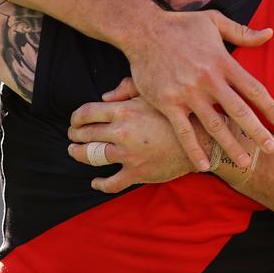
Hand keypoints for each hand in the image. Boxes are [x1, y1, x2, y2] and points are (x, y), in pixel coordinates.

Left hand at [67, 98, 198, 192]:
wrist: (199, 140)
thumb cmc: (176, 112)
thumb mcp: (152, 93)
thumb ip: (126, 89)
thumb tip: (104, 97)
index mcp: (124, 110)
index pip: (86, 113)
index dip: (75, 118)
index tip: (75, 121)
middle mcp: (122, 132)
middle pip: (85, 134)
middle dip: (75, 135)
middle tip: (73, 135)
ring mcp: (128, 155)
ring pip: (91, 156)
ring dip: (78, 154)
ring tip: (75, 151)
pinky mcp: (137, 173)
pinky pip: (110, 183)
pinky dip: (100, 183)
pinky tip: (95, 181)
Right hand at [116, 9, 273, 171]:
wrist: (143, 30)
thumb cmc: (180, 25)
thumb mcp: (214, 21)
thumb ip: (243, 32)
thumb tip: (270, 33)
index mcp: (222, 61)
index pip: (253, 88)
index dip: (270, 106)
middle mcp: (208, 80)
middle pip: (239, 111)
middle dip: (257, 132)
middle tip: (271, 150)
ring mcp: (187, 93)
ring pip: (214, 125)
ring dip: (231, 146)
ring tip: (244, 163)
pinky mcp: (167, 103)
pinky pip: (183, 131)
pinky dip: (194, 149)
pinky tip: (204, 165)